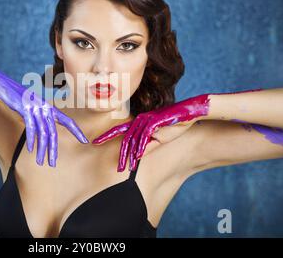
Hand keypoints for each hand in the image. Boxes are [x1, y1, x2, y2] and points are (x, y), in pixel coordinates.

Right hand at [0, 60, 88, 166]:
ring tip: (42, 162)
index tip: (84, 140)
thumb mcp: (27, 104)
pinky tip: (31, 149)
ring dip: (42, 149)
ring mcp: (34, 107)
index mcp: (46, 106)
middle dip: (54, 149)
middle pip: (54, 131)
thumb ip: (36, 114)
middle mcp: (42, 107)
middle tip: (54, 163)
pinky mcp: (23, 108)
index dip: (75, 130)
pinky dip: (31, 138)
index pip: (65, 120)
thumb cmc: (12, 94)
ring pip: (43, 132)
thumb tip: (40, 125)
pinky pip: (30, 126)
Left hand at [92, 94, 211, 170]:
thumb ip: (148, 146)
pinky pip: (145, 137)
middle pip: (125, 139)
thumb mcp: (158, 139)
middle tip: (113, 164)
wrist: (187, 115)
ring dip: (128, 155)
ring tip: (123, 168)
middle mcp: (140, 121)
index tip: (95, 142)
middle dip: (119, 153)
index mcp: (139, 123)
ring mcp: (147, 121)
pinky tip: (136, 157)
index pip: (120, 130)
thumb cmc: (173, 126)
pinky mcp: (154, 122)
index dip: (107, 136)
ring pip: (133, 140)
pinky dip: (140, 148)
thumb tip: (136, 156)